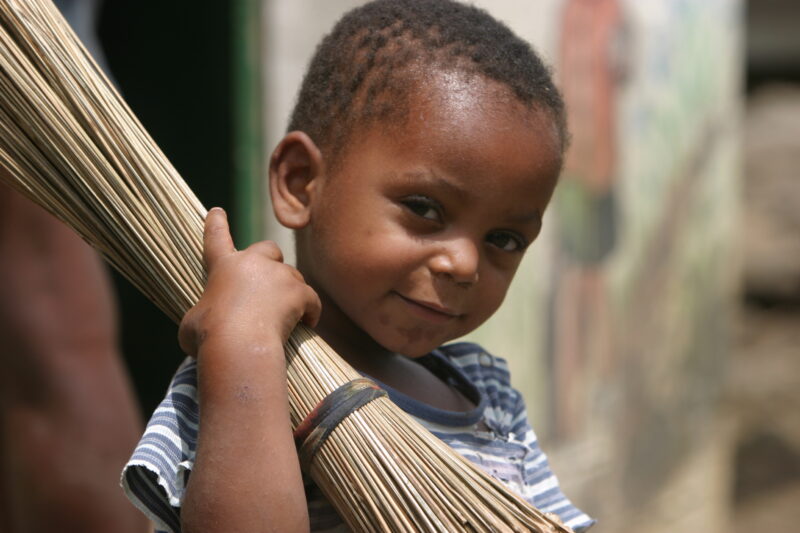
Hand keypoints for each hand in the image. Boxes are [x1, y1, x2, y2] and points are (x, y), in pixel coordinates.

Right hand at [178, 207, 320, 359]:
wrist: (238, 345)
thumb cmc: (209, 336)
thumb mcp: (192, 324)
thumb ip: (203, 315)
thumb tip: (203, 325)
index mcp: (223, 266)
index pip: (216, 237)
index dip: (216, 223)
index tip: (218, 211)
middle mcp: (252, 263)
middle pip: (269, 248)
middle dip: (271, 260)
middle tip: (271, 283)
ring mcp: (278, 275)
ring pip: (293, 276)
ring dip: (291, 291)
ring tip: (286, 316)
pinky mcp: (299, 291)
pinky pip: (311, 298)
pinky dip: (311, 310)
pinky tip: (308, 323)